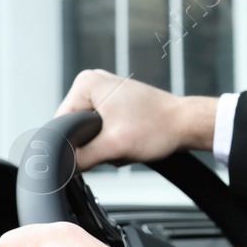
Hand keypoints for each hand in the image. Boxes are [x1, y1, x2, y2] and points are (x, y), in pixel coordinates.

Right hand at [56, 69, 216, 169]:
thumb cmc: (157, 128)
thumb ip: (81, 157)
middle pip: (74, 128)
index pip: (61, 124)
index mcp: (86, 83)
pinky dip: (112, 140)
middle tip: (117, 144)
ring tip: (126, 140)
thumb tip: (61, 165)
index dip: (74, 145)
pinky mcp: (114, 102)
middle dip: (93, 144)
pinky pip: (101, 129)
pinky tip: (129, 139)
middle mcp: (92, 81)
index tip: (99, 149)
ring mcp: (104, 90)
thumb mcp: (113, 146)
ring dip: (104, 144)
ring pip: (88, 132)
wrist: (185, 125)